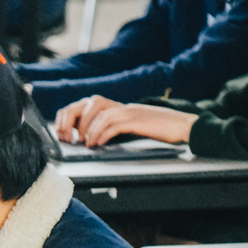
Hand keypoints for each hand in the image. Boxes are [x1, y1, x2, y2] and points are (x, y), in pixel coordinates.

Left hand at [55, 95, 197, 146]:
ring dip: (88, 130)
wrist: (183, 125)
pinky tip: (98, 143)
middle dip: (75, 120)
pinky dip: (103, 134)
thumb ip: (114, 128)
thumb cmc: (158, 128)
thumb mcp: (132, 126)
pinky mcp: (137, 120)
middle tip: (70, 137)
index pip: (87, 104)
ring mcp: (129, 111)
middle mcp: (121, 106)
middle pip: (89, 104)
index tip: (64, 131)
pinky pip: (115, 124)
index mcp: (117, 107)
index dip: (72, 115)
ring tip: (84, 143)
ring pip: (100, 114)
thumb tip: (93, 139)